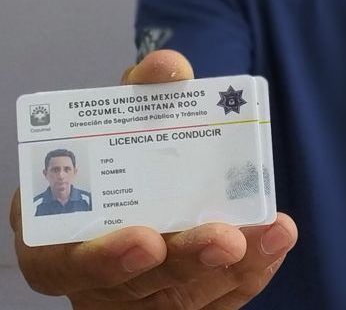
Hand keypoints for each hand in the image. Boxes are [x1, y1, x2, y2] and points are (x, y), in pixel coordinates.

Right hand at [10, 50, 297, 308]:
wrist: (148, 178)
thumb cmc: (125, 151)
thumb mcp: (125, 116)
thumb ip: (142, 92)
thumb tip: (167, 66)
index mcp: (60, 237)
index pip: (66, 263)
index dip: (105, 258)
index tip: (146, 239)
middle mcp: (99, 278)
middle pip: (139, 286)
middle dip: (186, 261)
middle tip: (225, 240)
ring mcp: (145, 296)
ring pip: (188, 295)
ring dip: (235, 266)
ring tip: (272, 233)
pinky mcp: (189, 299)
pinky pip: (224, 294)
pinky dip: (254, 266)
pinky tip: (278, 236)